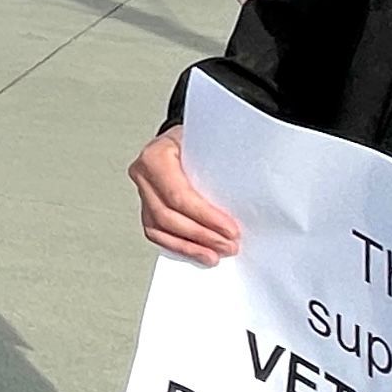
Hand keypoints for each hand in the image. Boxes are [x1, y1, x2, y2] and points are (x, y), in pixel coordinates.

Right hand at [130, 127, 241, 263]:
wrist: (186, 137)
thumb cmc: (200, 139)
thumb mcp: (211, 143)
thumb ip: (221, 166)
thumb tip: (248, 196)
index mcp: (156, 156)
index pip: (178, 195)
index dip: (205, 217)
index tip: (230, 230)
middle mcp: (143, 174)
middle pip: (168, 216)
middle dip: (201, 235)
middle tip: (228, 245)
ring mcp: (142, 192)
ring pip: (159, 228)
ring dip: (189, 246)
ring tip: (214, 254)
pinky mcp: (147, 206)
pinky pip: (157, 233)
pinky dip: (178, 246)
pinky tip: (197, 252)